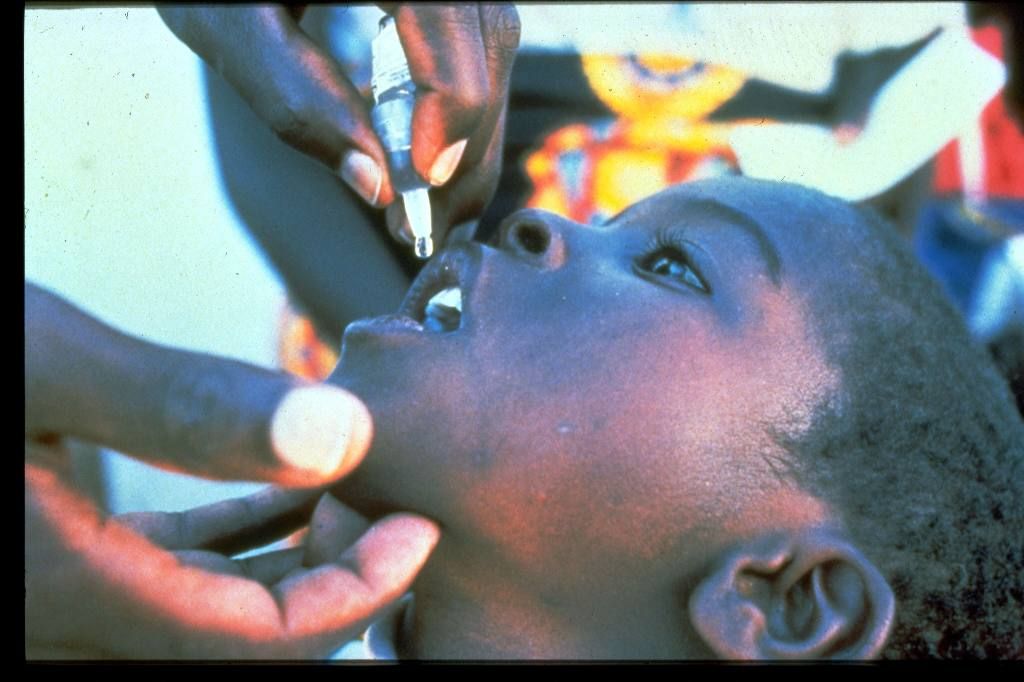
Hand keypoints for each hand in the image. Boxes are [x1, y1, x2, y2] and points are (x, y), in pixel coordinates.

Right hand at [25, 283, 440, 657]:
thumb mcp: (43, 365)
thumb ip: (181, 404)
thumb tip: (336, 430)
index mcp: (76, 594)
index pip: (262, 642)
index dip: (360, 593)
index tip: (420, 528)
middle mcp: (71, 618)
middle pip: (250, 634)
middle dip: (339, 574)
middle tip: (396, 498)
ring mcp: (70, 596)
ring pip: (213, 606)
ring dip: (292, 554)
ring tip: (352, 484)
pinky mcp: (65, 562)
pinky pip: (173, 572)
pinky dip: (236, 537)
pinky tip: (279, 490)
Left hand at [158, 4, 520, 246]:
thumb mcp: (225, 19)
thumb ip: (292, 95)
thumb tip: (373, 184)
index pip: (451, 33)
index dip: (449, 120)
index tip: (416, 187)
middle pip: (487, 47)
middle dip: (466, 149)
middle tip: (426, 224)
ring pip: (493, 51)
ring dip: (471, 138)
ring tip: (430, 203)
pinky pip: (475, 43)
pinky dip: (459, 108)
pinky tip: (429, 155)